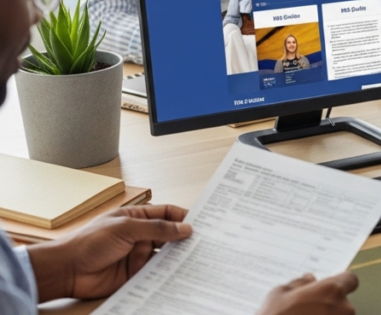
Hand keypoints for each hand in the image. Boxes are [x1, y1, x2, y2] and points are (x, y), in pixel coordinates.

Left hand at [26, 205, 190, 301]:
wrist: (67, 270)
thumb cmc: (90, 242)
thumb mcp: (127, 228)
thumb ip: (157, 228)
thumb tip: (184, 228)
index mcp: (136, 218)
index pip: (166, 213)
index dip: (183, 216)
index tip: (202, 222)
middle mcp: (140, 236)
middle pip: (169, 235)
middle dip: (185, 238)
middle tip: (205, 242)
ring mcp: (138, 255)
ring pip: (165, 255)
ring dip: (178, 256)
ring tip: (197, 258)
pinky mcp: (136, 274)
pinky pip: (156, 273)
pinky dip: (167, 273)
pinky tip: (179, 274)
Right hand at [256, 272, 357, 314]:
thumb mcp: (279, 294)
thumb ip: (299, 283)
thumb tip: (309, 279)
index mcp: (332, 290)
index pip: (350, 280)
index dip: (340, 282)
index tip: (329, 288)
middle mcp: (343, 308)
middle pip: (343, 302)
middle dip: (329, 304)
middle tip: (308, 309)